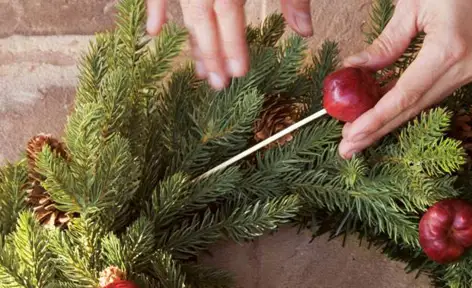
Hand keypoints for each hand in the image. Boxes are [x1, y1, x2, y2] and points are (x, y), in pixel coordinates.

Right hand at [146, 0, 312, 89]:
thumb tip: (305, 32)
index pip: (227, 11)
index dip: (232, 43)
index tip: (237, 72)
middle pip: (202, 13)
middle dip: (210, 51)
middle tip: (218, 84)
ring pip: (183, 4)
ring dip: (190, 38)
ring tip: (199, 70)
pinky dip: (156, 5)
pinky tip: (155, 31)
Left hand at [339, 0, 471, 157]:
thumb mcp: (412, 5)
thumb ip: (385, 44)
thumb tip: (354, 69)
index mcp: (449, 50)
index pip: (405, 96)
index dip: (376, 119)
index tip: (351, 135)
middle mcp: (464, 68)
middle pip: (412, 109)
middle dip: (377, 130)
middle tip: (347, 149)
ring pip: (421, 104)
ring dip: (388, 121)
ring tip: (358, 135)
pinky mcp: (471, 69)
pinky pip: (432, 93)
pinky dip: (405, 104)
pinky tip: (381, 114)